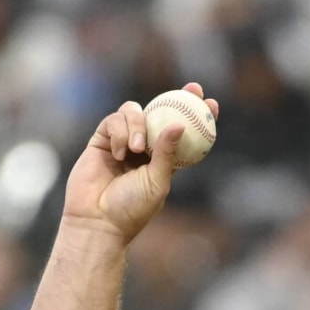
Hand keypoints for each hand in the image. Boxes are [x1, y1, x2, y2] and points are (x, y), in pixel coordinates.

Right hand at [62, 82, 219, 242]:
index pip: (182, 133)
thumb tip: (179, 125)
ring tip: (137, 148)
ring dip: (137, 125)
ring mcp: (123, 141)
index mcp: (164, 160)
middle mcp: (145, 147)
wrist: (98, 219)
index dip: (196, 116)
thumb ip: (167, 154)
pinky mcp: (102, 139)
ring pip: (134, 112)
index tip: (211, 104)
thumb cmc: (132, 208)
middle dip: (177, 98)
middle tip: (192, 90)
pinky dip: (119, 132)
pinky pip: (113, 120)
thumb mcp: (157, 181)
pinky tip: (120, 152)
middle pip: (161, 113)